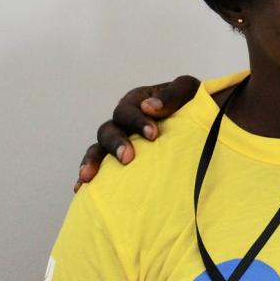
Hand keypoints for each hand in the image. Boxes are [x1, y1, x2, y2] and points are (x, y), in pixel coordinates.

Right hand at [74, 75, 200, 190]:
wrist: (198, 121)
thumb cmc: (191, 102)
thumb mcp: (187, 90)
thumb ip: (172, 95)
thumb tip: (150, 107)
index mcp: (136, 102)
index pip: (128, 110)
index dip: (137, 121)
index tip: (153, 135)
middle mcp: (123, 122)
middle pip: (108, 130)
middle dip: (116, 144)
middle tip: (128, 157)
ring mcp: (119, 141)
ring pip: (98, 149)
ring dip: (93, 161)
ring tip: (89, 177)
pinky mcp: (118, 161)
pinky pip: (99, 169)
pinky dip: (88, 177)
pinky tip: (81, 190)